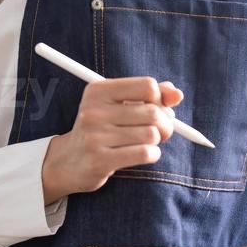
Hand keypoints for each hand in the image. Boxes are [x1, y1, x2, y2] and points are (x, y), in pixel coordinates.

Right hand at [42, 76, 183, 202]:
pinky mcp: (99, 160)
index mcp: (98, 91)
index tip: (155, 108)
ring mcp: (95, 136)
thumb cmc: (103, 129)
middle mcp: (93, 111)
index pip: (147, 85)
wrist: (69, 161)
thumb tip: (177, 95)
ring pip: (151, 134)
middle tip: (160, 131)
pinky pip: (144, 153)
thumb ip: (152, 96)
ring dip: (157, 141)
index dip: (160, 99)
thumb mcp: (121, 105)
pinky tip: (144, 154)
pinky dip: (153, 154)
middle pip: (153, 112)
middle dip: (165, 124)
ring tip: (146, 143)